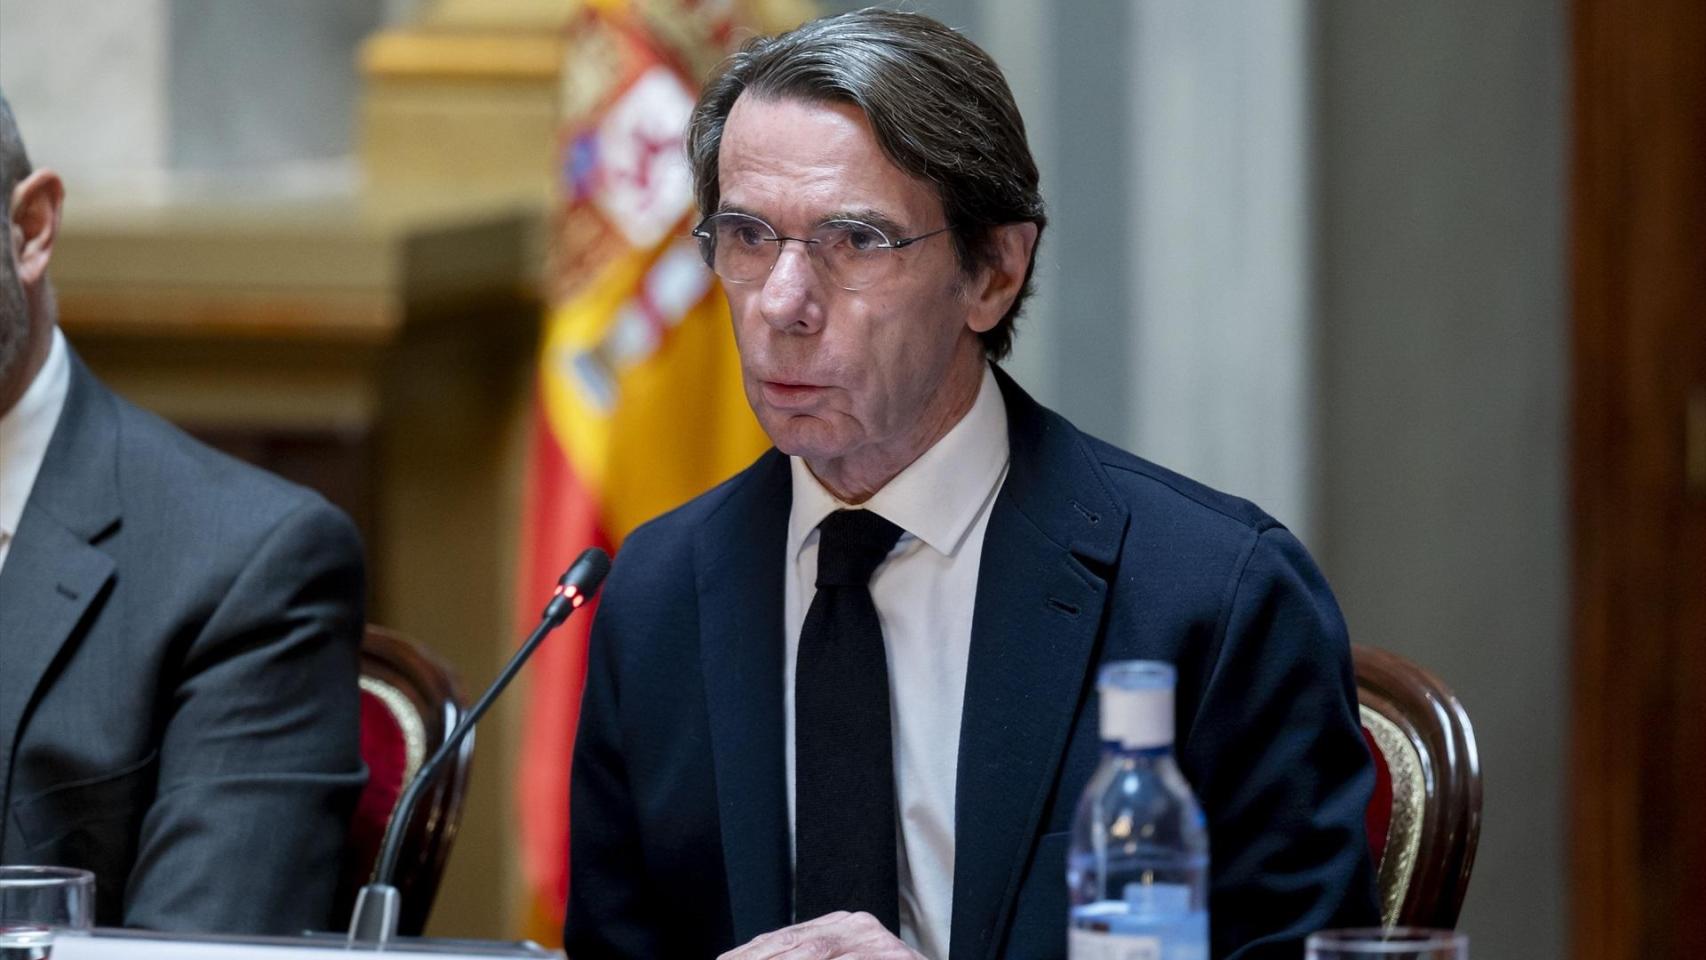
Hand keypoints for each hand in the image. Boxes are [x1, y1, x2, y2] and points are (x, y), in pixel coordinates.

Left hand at [717, 911, 924, 959]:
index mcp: (838, 926)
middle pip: (793, 943)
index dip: (747, 954)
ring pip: (815, 952)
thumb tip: (754, 959)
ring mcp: (875, 941)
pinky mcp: (894, 958)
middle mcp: (855, 926)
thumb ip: (807, 958)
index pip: (781, 939)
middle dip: (756, 959)